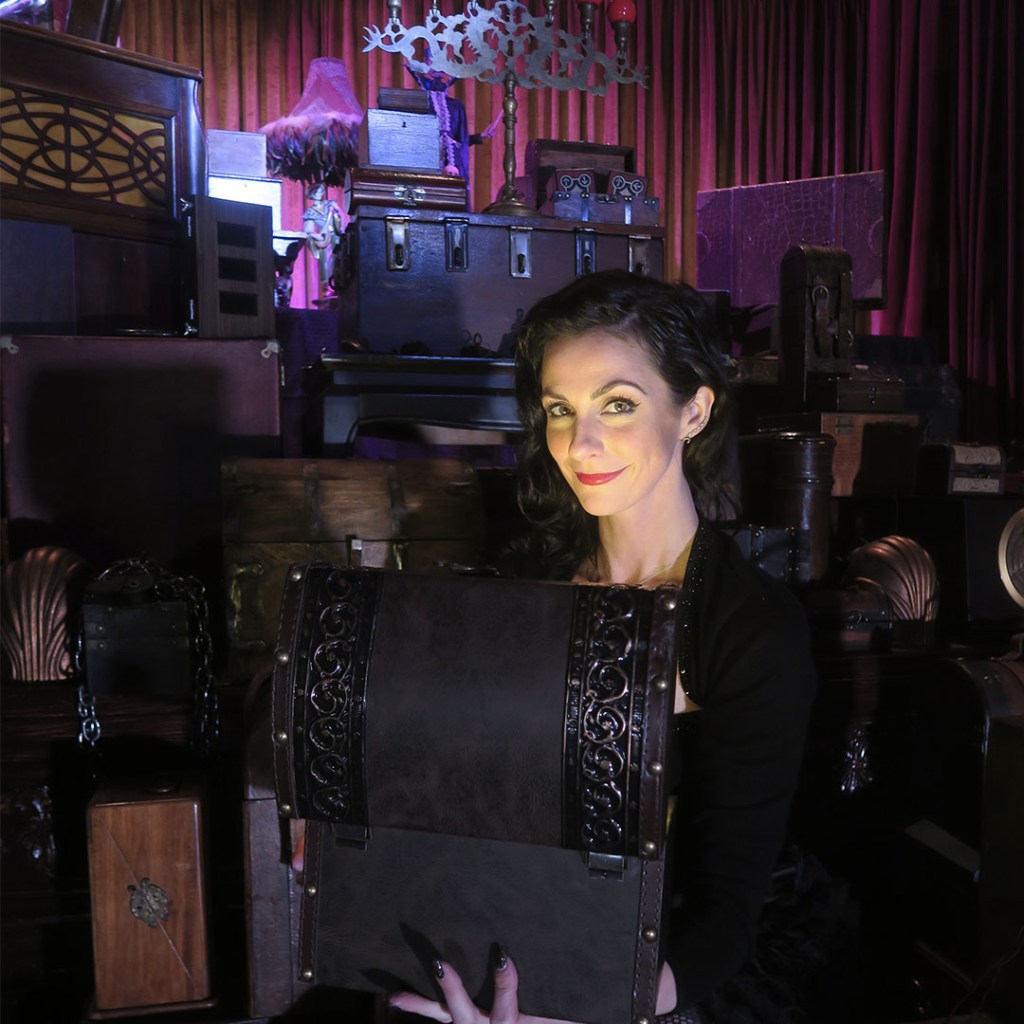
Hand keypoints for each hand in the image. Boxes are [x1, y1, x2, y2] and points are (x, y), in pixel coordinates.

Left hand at [387, 954, 578, 1023]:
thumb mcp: (563, 1019)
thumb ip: (583, 1010)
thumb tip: (629, 997)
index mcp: (511, 1022)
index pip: (506, 999)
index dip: (503, 980)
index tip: (501, 955)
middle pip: (466, 1010)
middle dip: (452, 987)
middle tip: (439, 963)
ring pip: (444, 1016)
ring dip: (421, 1003)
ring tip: (394, 995)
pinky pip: (437, 1018)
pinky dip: (417, 1007)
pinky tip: (393, 997)